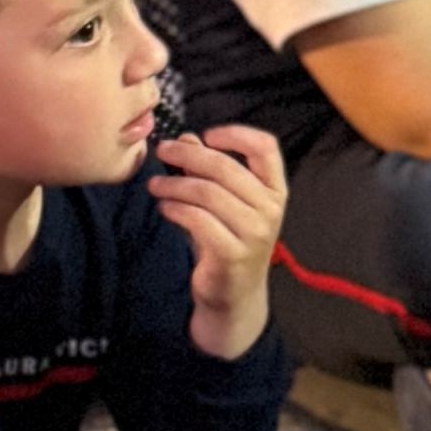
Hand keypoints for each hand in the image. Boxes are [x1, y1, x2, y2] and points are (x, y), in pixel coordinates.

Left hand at [146, 121, 285, 354]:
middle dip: (187, 155)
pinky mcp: (232, 254)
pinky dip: (175, 209)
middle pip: (225, 166)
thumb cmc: (228, 242)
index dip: (235, 134)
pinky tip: (165, 207)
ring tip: (156, 185)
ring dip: (174, 184)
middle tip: (163, 151)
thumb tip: (187, 139)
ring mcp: (254, 233)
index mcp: (275, 191)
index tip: (206, 135)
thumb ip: (209, 171)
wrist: (234, 296)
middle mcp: (270, 210)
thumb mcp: (224, 203)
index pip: (266, 148)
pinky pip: (197, 219)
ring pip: (206, 192)